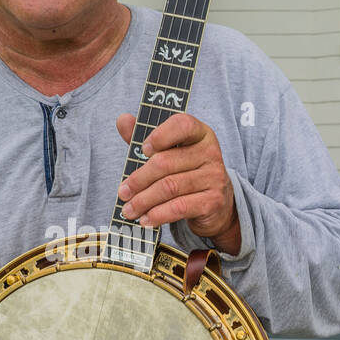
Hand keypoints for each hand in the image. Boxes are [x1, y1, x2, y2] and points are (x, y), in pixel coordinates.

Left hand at [115, 112, 240, 253]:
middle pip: (166, 163)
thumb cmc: (187, 173)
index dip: (160, 135)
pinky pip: (179, 207)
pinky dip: (158, 214)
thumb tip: (122, 120)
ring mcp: (214, 177)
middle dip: (139, 180)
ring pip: (169, 188)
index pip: (182, 125)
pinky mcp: (213, 201)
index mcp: (199, 134)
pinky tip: (146, 219)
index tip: (143, 149)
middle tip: (123, 192)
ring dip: (144, 201)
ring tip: (129, 210)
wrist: (217, 205)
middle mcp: (210, 152)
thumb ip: (147, 139)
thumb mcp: (169, 154)